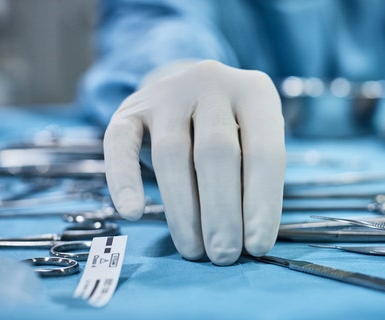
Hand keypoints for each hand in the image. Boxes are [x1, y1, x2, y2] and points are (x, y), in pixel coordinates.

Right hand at [103, 60, 285, 264]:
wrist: (190, 88)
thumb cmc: (234, 126)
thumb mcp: (257, 137)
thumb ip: (255, 176)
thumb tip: (247, 237)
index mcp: (255, 92)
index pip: (264, 152)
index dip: (262, 203)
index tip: (257, 246)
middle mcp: (212, 83)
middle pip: (216, 153)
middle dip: (221, 212)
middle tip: (223, 255)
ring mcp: (168, 92)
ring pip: (172, 154)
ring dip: (182, 210)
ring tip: (193, 249)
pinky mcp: (130, 107)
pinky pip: (120, 143)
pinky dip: (124, 179)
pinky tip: (133, 212)